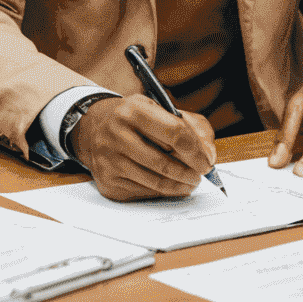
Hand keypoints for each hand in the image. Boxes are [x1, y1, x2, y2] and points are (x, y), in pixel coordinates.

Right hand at [67, 95, 216, 200]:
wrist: (93, 129)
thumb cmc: (136, 119)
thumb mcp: (160, 108)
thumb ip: (191, 126)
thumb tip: (209, 154)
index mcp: (133, 110)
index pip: (174, 132)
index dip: (196, 151)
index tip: (207, 162)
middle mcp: (117, 134)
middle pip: (164, 162)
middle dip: (189, 172)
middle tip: (200, 175)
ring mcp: (109, 160)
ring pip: (156, 181)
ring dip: (179, 186)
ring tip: (190, 182)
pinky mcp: (108, 182)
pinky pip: (144, 192)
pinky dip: (163, 192)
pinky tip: (170, 185)